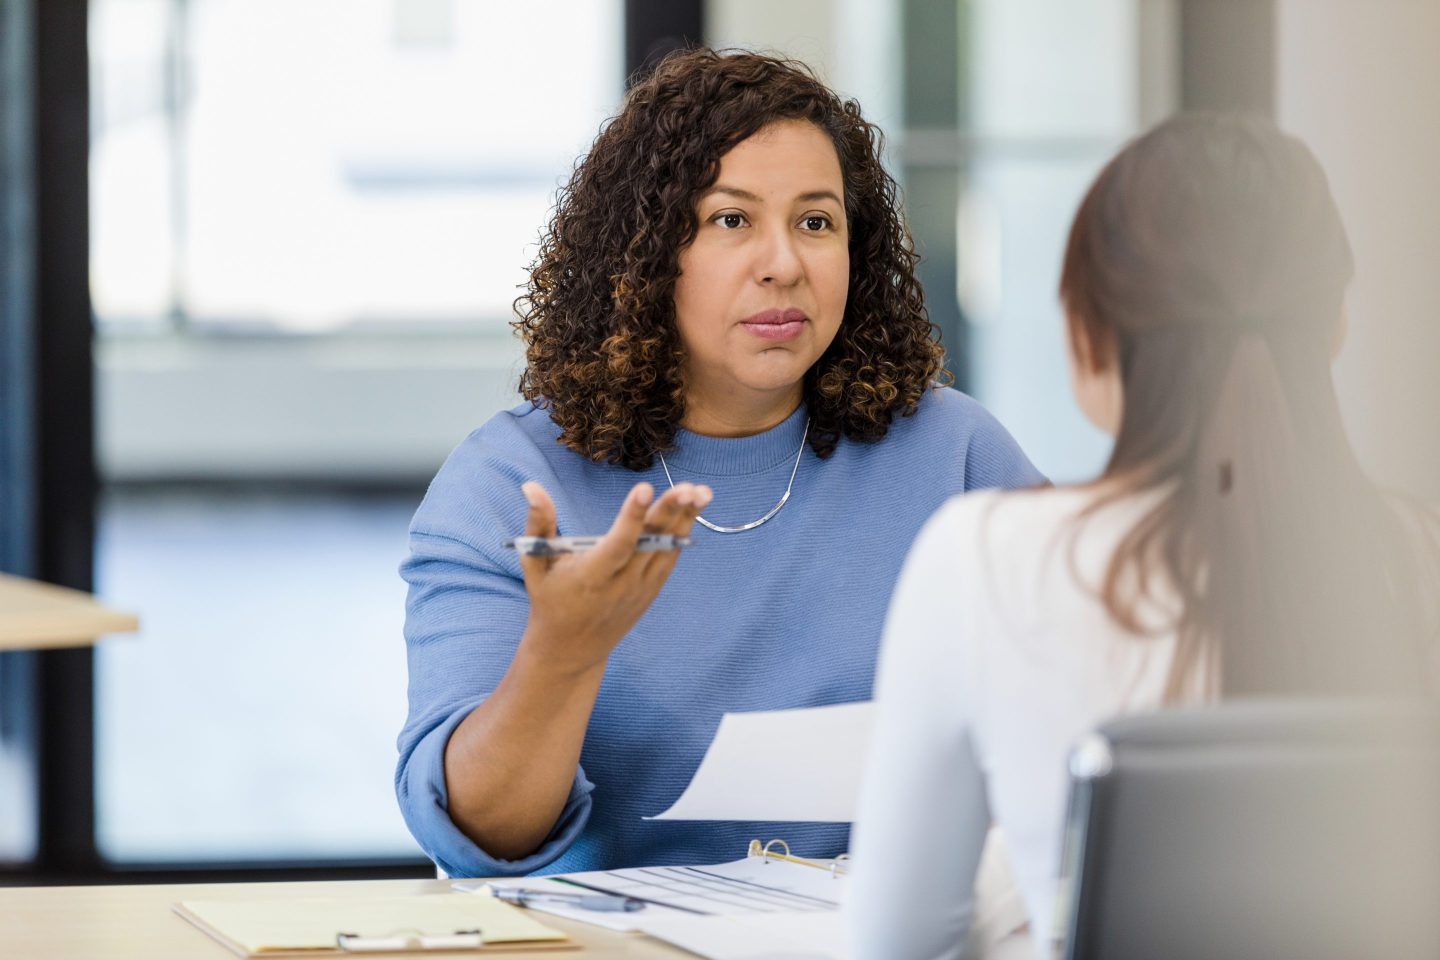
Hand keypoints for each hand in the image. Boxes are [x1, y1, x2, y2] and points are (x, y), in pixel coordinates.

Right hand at [515, 479, 711, 676]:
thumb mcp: (536, 562)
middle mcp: (621, 583)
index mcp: (591, 576)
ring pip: (668, 548)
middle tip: (689, 487)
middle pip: (650, 543)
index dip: (632, 518)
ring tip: (702, 491)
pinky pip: (671, 556)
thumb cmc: (550, 598)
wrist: (571, 648)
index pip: (618, 545)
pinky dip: (683, 531)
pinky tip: (694, 507)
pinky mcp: (652, 589)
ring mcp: (641, 588)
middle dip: (670, 513)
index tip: (645, 489)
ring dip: (686, 519)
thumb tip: (530, 486)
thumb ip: (538, 524)